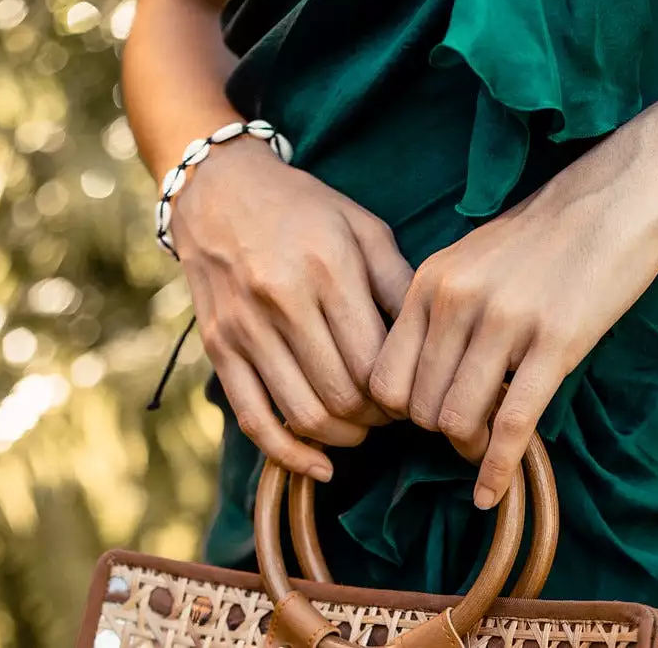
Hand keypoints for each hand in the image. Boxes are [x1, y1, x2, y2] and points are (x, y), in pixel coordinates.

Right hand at [172, 138, 413, 481]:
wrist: (219, 189)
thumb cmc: (303, 207)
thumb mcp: (362, 226)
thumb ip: (400, 282)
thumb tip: (438, 341)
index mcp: (327, 268)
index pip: (376, 362)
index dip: (402, 395)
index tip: (413, 397)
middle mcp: (282, 300)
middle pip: (343, 395)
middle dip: (377, 419)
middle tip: (391, 416)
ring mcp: (244, 327)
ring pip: (303, 414)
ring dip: (342, 437)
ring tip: (361, 428)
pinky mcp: (219, 346)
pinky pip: (252, 418)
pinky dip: (288, 454)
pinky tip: (318, 468)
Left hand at [369, 136, 657, 507]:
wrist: (617, 196)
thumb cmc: (542, 233)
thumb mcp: (468, 258)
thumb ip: (437, 309)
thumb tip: (420, 374)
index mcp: (428, 282)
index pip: (383, 375)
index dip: (396, 412)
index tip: (420, 418)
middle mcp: (455, 302)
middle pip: (417, 406)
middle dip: (435, 432)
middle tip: (462, 433)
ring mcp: (504, 322)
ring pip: (458, 418)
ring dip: (468, 447)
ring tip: (484, 447)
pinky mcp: (555, 342)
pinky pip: (513, 423)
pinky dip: (498, 468)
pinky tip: (490, 492)